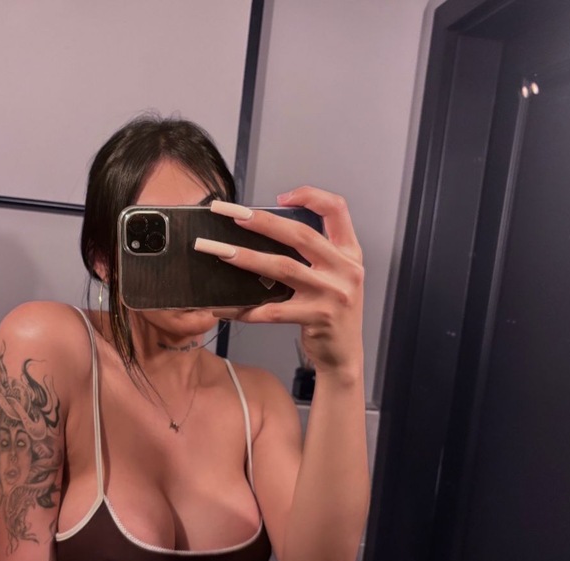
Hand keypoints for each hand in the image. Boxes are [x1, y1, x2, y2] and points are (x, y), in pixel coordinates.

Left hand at [194, 186, 363, 373]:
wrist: (344, 355)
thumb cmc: (332, 311)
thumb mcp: (335, 276)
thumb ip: (315, 254)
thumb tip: (267, 231)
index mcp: (349, 253)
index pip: (337, 210)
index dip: (311, 196)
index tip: (281, 196)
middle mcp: (345, 270)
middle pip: (301, 234)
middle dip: (263, 221)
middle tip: (232, 214)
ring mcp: (333, 294)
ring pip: (283, 268)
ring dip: (247, 258)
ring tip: (220, 251)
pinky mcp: (318, 318)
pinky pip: (275, 310)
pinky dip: (249, 309)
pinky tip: (227, 308)